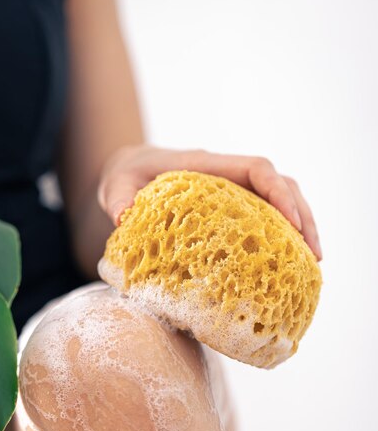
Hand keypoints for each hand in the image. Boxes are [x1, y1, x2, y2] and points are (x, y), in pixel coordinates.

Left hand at [98, 145, 321, 259]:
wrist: (129, 171)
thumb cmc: (125, 177)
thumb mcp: (116, 185)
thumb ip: (118, 198)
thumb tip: (123, 217)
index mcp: (207, 166)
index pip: (256, 168)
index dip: (279, 193)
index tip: (292, 224)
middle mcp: (227, 175)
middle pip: (281, 186)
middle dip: (303, 217)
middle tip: (315, 256)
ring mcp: (232, 191)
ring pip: (280, 202)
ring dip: (301, 228)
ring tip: (312, 264)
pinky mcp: (231, 208)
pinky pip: (265, 218)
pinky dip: (282, 237)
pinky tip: (287, 265)